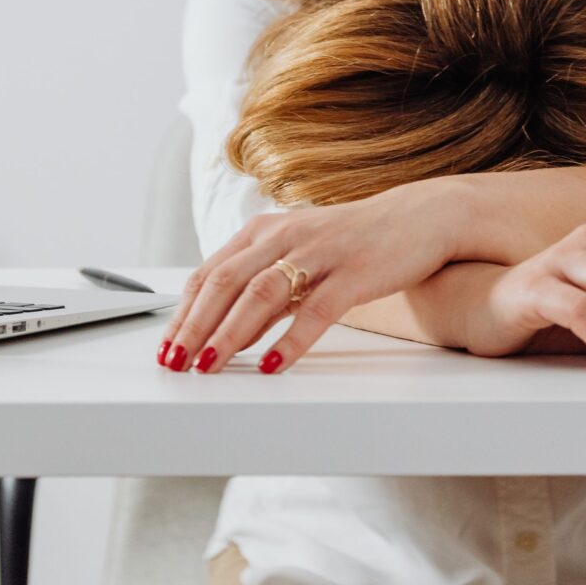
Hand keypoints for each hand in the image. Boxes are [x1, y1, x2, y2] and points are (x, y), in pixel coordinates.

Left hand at [157, 177, 466, 374]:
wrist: (419, 218)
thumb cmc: (356, 241)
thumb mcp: (301, 257)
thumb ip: (266, 291)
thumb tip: (227, 333)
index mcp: (266, 230)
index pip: (209, 272)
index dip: (183, 312)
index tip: (166, 347)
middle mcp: (287, 235)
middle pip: (225, 282)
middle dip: (195, 326)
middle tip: (176, 363)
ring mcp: (321, 252)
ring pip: (261, 293)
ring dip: (229, 333)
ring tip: (209, 366)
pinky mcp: (354, 271)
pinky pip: (315, 310)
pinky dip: (290, 340)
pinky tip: (273, 365)